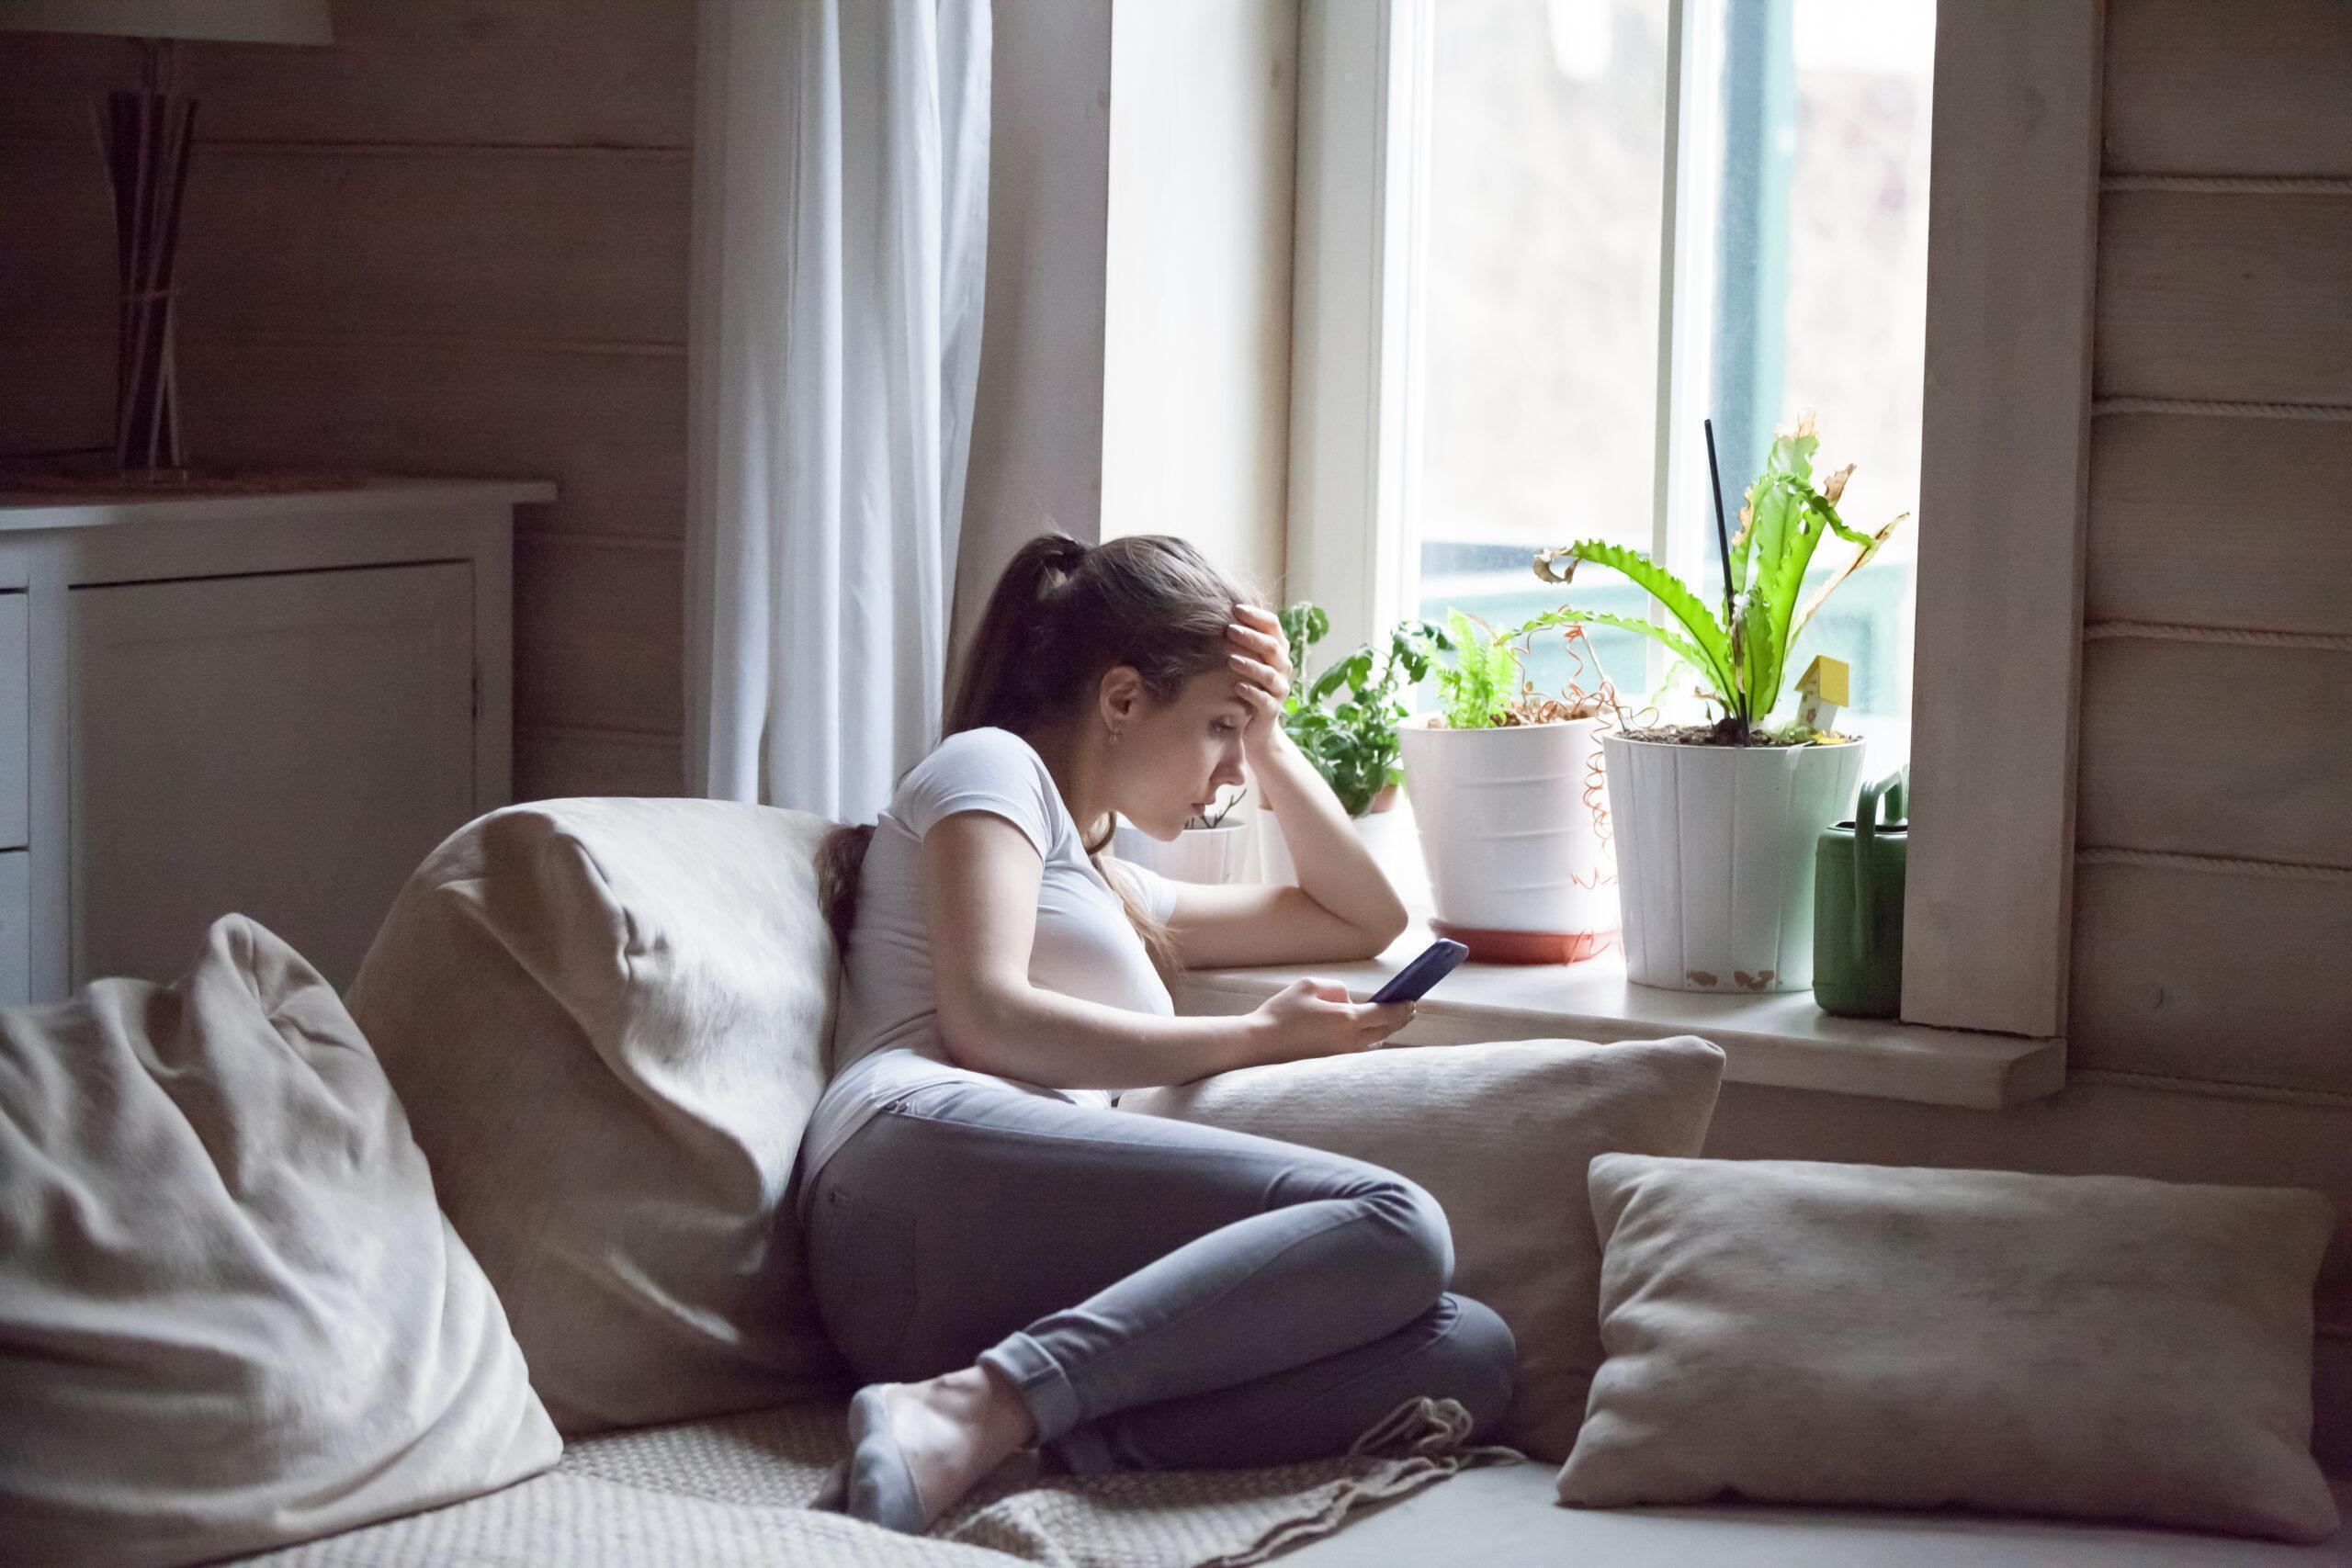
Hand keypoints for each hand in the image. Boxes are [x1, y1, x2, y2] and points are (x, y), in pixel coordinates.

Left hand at [1224, 602, 1292, 761]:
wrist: (1256, 726)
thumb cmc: (1248, 684)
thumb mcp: (1247, 658)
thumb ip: (1243, 635)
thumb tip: (1228, 603)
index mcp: (1278, 650)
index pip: (1273, 626)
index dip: (1257, 616)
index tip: (1236, 609)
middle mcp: (1283, 667)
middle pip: (1272, 647)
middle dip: (1251, 637)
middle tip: (1229, 629)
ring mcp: (1279, 689)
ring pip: (1270, 674)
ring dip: (1250, 665)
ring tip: (1230, 659)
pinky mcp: (1272, 709)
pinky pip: (1264, 699)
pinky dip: (1251, 692)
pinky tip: (1237, 687)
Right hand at [1245, 978, 1415, 1065]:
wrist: (1258, 1044)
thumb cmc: (1281, 1013)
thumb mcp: (1309, 986)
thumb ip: (1336, 988)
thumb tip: (1347, 1000)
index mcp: (1346, 1020)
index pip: (1386, 1013)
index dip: (1402, 1007)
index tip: (1412, 1001)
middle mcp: (1349, 1042)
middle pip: (1385, 1031)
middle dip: (1400, 1020)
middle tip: (1410, 1011)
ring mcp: (1341, 1057)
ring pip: (1373, 1046)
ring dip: (1383, 1033)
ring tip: (1388, 1023)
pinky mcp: (1331, 1066)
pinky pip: (1357, 1055)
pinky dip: (1367, 1045)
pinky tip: (1366, 1039)